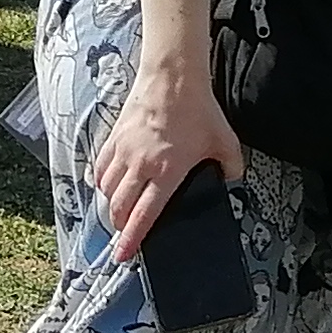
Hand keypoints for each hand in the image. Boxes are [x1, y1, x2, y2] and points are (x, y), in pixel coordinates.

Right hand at [91, 59, 247, 263]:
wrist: (173, 76)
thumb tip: (230, 182)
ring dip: (111, 204)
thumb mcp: (225, 142)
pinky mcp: (114, 137)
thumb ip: (230, 168)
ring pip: (106, 190)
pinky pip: (100, 168)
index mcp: (167, 172)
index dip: (132, 240)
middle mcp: (141, 165)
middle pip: (119, 208)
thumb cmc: (199, 110)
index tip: (124, 255)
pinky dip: (103, 181)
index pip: (144, 216)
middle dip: (120, 227)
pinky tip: (111, 183)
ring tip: (120, 209)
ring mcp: (124, 151)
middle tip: (126, 233)